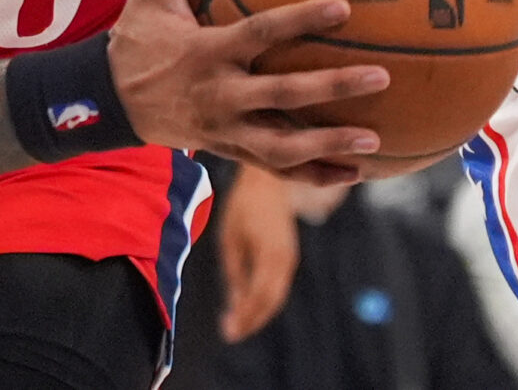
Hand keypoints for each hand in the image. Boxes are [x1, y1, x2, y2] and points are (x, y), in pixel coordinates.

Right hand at [107, 0, 391, 179]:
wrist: (105, 99)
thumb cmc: (136, 35)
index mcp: (206, 51)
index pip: (261, 33)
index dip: (302, 20)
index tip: (344, 7)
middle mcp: (220, 93)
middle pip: (283, 95)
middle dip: (332, 87)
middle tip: (380, 76)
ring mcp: (226, 128)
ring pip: (283, 146)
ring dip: (329, 146)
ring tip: (374, 141)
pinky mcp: (229, 150)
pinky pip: (275, 168)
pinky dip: (314, 175)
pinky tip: (353, 174)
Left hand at [217, 164, 298, 342]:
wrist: (268, 183)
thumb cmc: (243, 207)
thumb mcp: (230, 237)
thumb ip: (234, 272)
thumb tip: (234, 305)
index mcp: (269, 252)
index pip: (259, 295)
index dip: (245, 316)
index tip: (228, 331)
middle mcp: (284, 259)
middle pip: (270, 301)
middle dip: (251, 320)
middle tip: (230, 334)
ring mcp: (289, 259)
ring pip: (276, 297)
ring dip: (258, 314)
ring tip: (237, 326)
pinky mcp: (288, 258)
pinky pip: (277, 287)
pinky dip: (264, 302)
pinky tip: (248, 308)